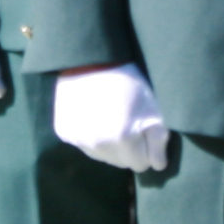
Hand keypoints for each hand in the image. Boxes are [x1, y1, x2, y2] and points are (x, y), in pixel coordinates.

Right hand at [52, 65, 174, 174]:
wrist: (90, 59)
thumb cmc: (128, 81)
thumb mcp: (152, 106)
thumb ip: (159, 138)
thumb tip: (158, 164)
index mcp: (122, 139)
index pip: (141, 164)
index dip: (146, 148)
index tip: (144, 130)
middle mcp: (98, 145)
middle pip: (120, 163)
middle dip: (128, 149)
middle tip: (127, 122)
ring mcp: (79, 140)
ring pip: (102, 156)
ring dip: (109, 144)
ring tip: (110, 119)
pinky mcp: (65, 133)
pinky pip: (84, 145)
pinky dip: (91, 136)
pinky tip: (93, 116)